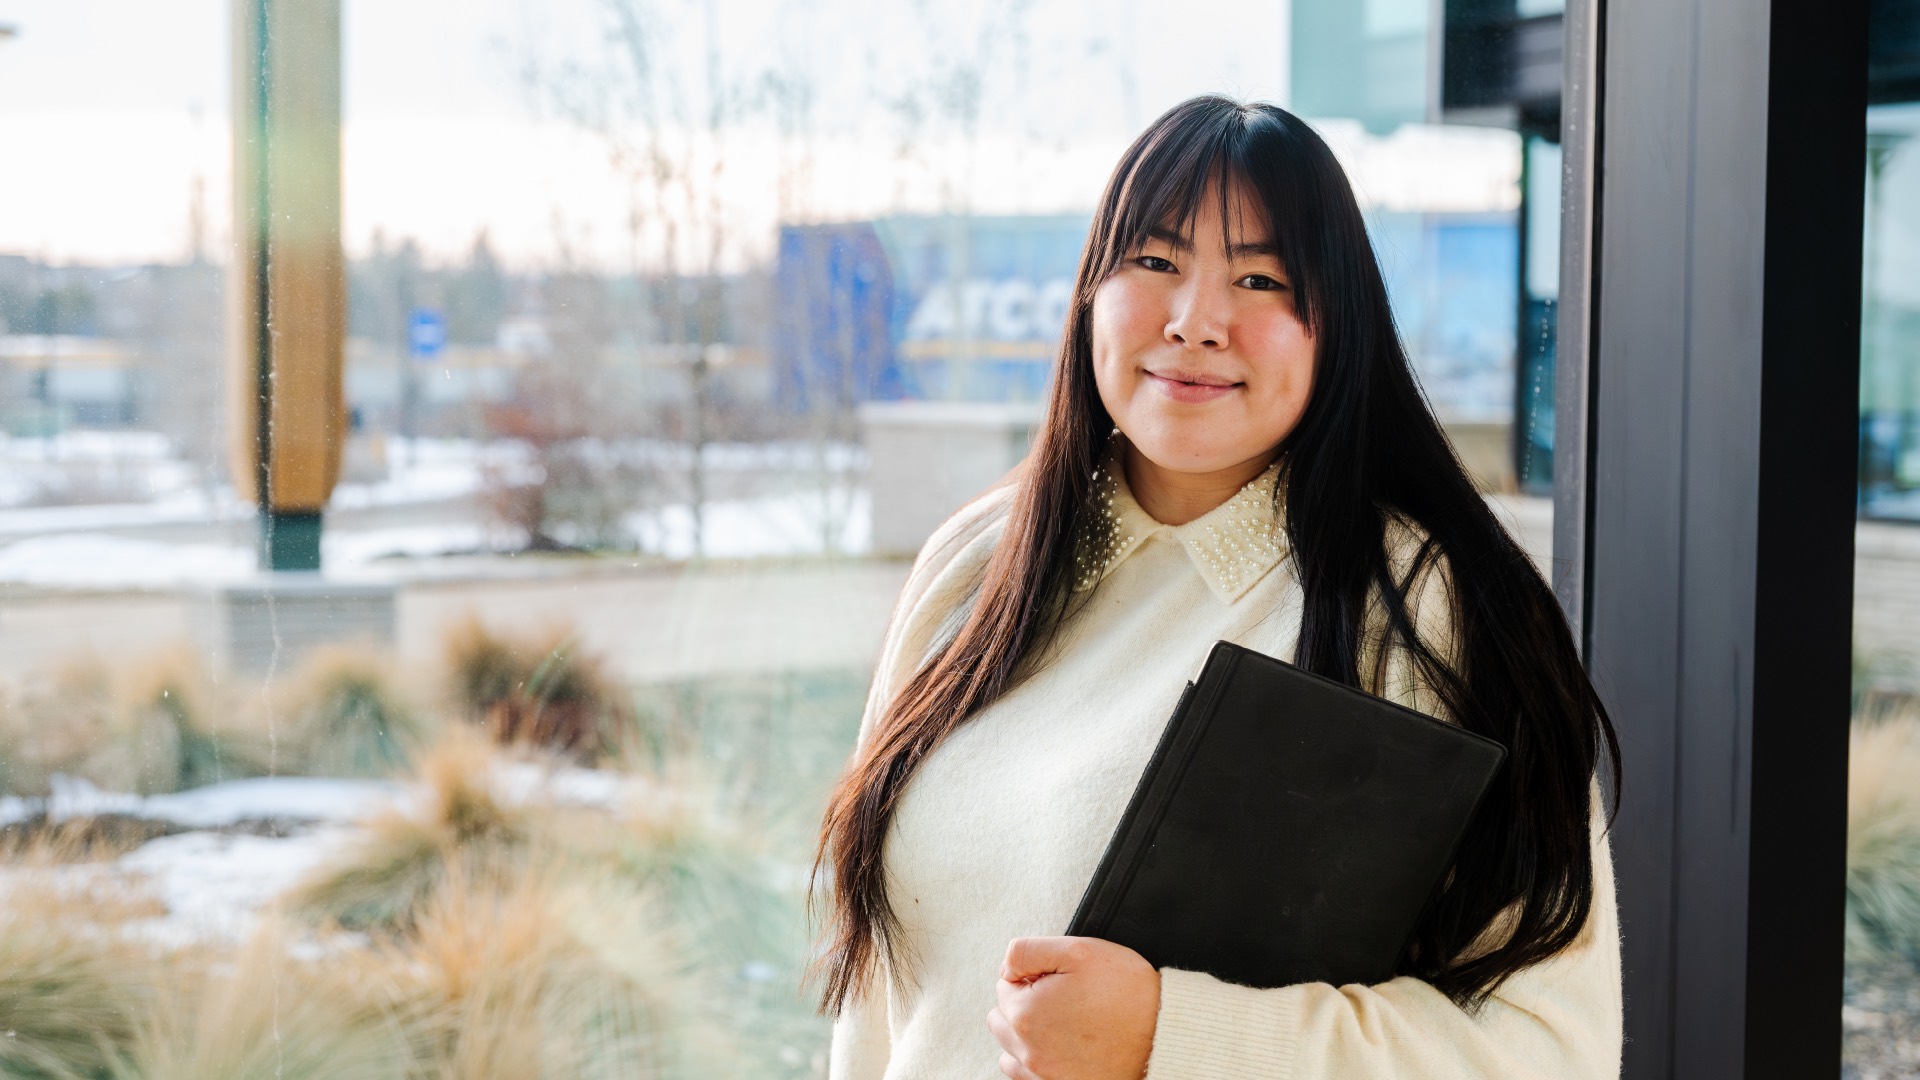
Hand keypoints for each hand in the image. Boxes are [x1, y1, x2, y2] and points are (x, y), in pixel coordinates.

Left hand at [986, 936, 1160, 1079]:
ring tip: (1062, 1022)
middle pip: (1002, 1018)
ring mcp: (1043, 1074)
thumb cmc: (1127, 992)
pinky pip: (1027, 1076)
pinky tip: (1060, 1047)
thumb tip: (1006, 967)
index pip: (1005, 984)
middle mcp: (1028, 1050)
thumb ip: (1028, 951)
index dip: (1034, 974)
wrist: (1164, 1036)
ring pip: (1010, 1050)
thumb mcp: (1078, 951)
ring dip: (1025, 1033)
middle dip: (1024, 1002)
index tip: (1061, 977)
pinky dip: (1036, 1060)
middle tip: (1062, 996)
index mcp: (1025, 1013)